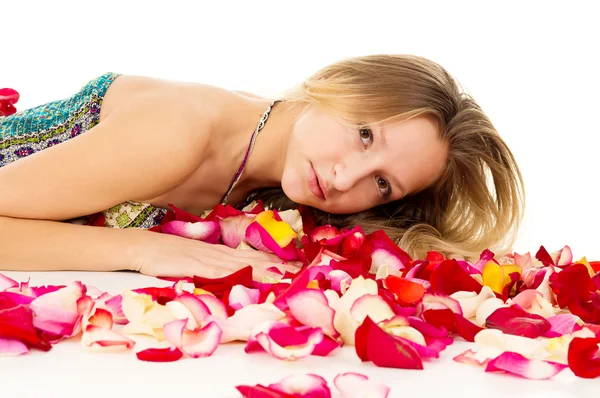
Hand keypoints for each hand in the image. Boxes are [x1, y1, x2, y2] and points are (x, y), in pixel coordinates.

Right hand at [134, 231, 301, 279]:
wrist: (143, 246)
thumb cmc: (165, 254)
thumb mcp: (193, 259)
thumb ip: (211, 266)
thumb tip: (230, 276)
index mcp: (220, 252)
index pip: (253, 256)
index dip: (275, 261)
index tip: (296, 266)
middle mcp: (220, 254)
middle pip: (256, 260)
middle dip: (281, 266)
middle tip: (305, 271)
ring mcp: (210, 259)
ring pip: (246, 265)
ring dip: (270, 271)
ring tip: (291, 276)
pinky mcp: (199, 266)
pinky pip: (226, 272)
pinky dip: (244, 276)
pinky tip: (257, 280)